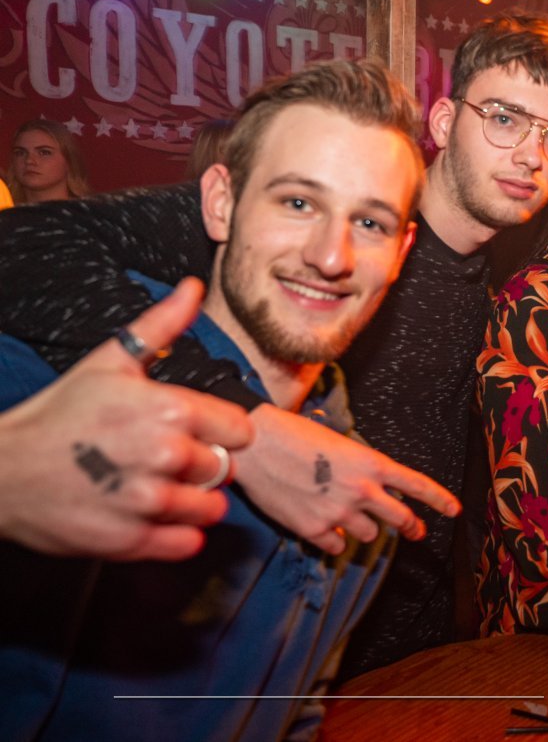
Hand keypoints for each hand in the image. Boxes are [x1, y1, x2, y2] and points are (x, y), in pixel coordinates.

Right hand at [0, 277, 252, 559]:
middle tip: (166, 461)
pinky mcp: (130, 540)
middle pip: (225, 469)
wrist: (0, 472)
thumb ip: (161, 326)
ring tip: (159, 488)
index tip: (195, 432)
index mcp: (168, 409)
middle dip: (203, 466)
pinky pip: (187, 544)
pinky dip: (177, 535)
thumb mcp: (109, 362)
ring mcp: (147, 501)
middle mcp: (164, 455)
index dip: (220, 432)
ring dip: (193, 502)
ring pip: (211, 508)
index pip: (239, 430)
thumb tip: (194, 287)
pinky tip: (152, 516)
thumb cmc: (58, 415)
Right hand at [235, 405, 460, 554]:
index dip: (440, 500)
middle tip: (414, 531)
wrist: (254, 444)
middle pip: (400, 519)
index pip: (416, 485)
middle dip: (410, 527)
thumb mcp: (340, 445)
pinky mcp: (314, 529)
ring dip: (362, 528)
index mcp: (372, 463)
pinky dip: (331, 538)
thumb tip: (369, 496)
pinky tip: (318, 521)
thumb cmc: (294, 435)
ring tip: (342, 511)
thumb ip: (361, 471)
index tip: (455, 511)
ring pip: (368, 535)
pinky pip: (335, 545)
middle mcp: (362, 490)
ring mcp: (339, 512)